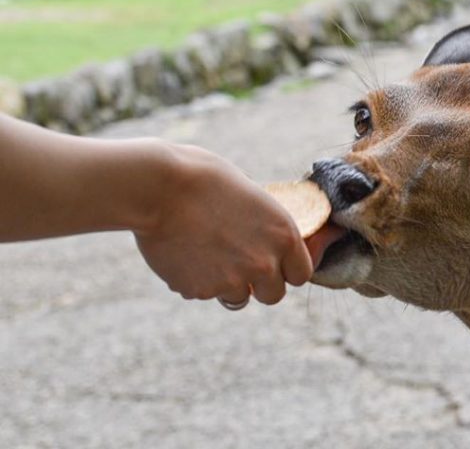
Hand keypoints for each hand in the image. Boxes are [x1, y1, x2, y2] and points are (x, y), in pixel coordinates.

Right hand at [133, 144, 312, 307]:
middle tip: (242, 265)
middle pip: (274, 295)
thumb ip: (266, 227)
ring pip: (238, 298)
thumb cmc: (205, 178)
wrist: (160, 187)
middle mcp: (264, 263)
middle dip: (260, 285)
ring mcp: (232, 280)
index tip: (275, 264)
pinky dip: (197, 281)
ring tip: (209, 254)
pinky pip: (205, 293)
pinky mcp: (200, 290)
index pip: (302, 274)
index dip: (287, 270)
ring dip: (228, 285)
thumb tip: (270, 241)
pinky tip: (186, 253)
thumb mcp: (253, 196)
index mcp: (284, 235)